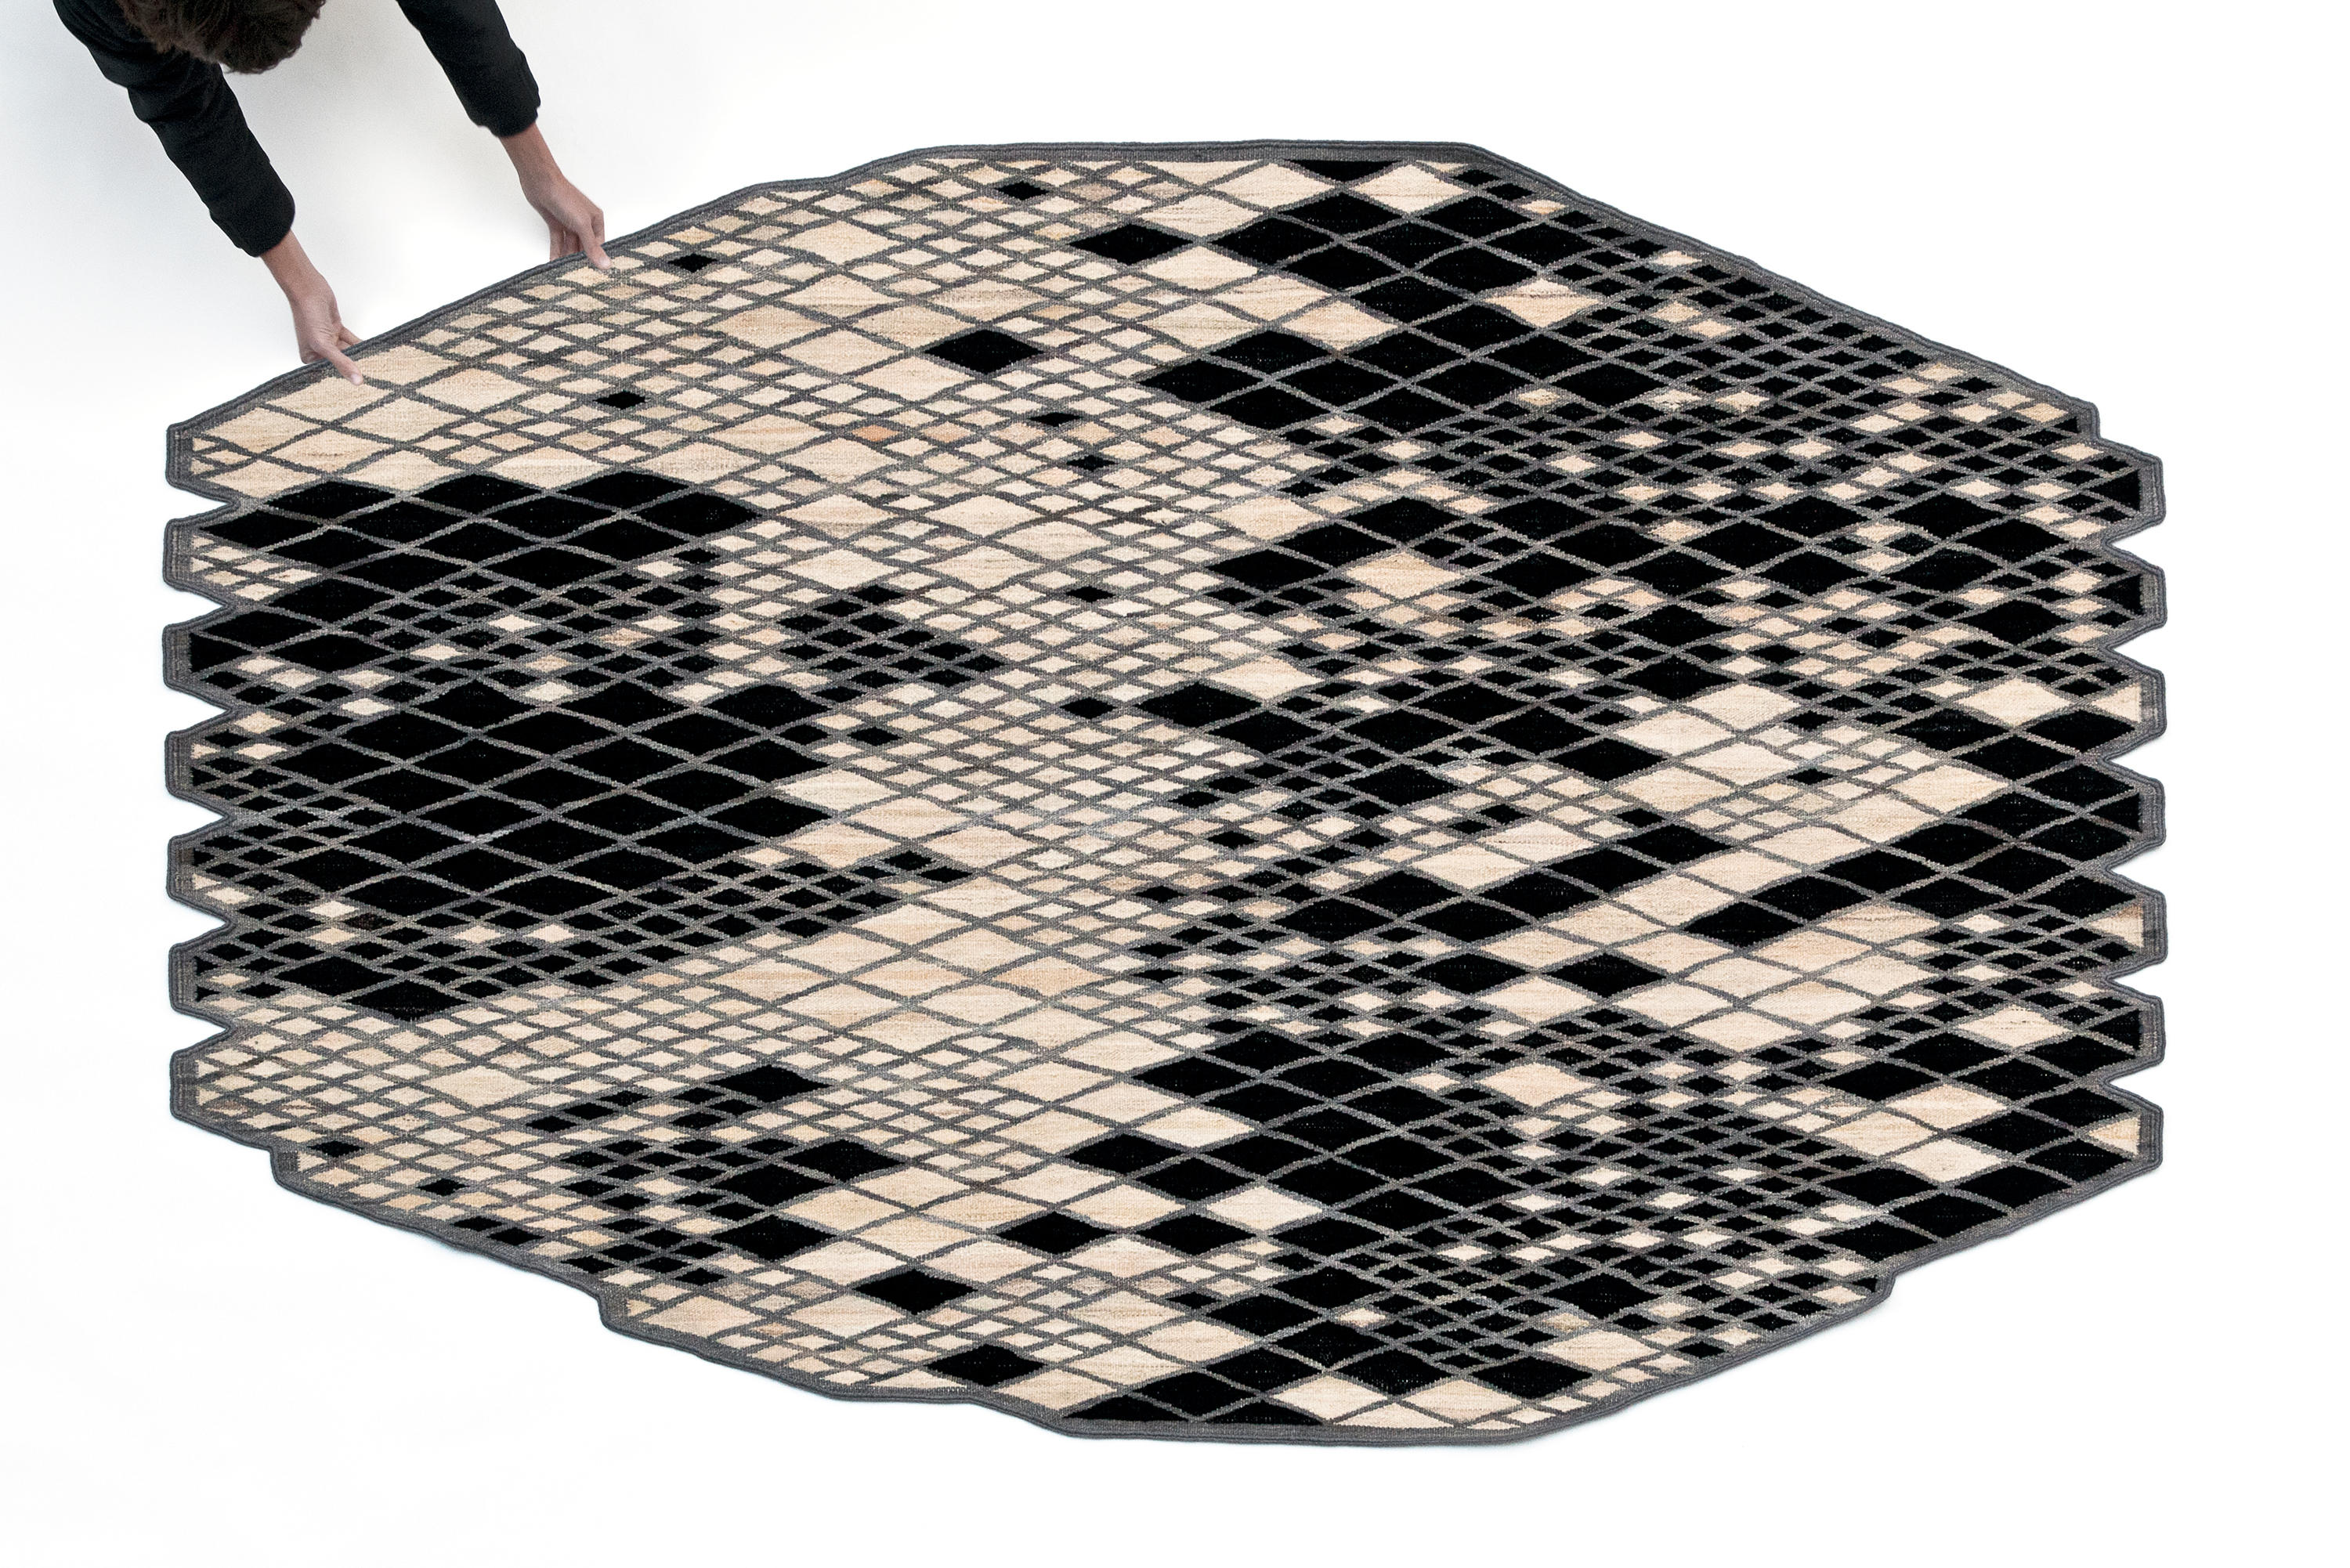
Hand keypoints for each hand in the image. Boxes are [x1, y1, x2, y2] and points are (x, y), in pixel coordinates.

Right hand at [260, 232, 362, 382]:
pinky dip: (361, 344)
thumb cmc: (307, 314)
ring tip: (377, 364)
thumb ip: (341, 362)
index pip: (331, 372)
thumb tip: (356, 381)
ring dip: (361, 355)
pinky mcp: (338, 330)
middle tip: (375, 377)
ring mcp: (329, 339)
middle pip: (341, 362)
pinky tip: (373, 350)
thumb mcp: (323, 343)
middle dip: (356, 366)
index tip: (363, 387)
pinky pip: (352, 341)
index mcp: (310, 357)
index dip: (345, 379)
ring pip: (349, 351)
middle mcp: (319, 350)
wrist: (309, 289)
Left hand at [501, 124, 609, 267]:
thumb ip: (591, 246)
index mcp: (596, 220)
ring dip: (566, 257)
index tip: (593, 274)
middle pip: (584, 246)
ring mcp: (569, 223)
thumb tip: (605, 264)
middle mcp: (584, 222)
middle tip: (577, 276)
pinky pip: (558, 242)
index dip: (595, 258)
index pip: (599, 245)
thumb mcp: (581, 224)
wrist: (540, 182)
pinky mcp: (556, 224)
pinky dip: (556, 251)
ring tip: (564, 272)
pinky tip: (554, 263)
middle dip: (579, 260)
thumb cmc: (564, 197)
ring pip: (570, 245)